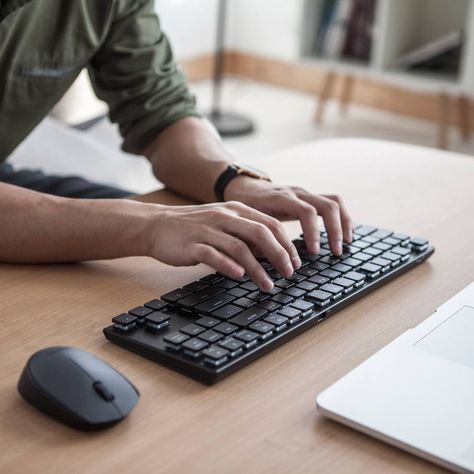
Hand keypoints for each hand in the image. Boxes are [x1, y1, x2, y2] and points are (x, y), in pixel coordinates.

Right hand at [148, 202, 300, 290]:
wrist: (157, 225)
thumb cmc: (193, 227)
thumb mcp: (223, 224)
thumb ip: (245, 234)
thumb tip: (271, 253)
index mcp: (236, 210)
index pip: (270, 224)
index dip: (286, 244)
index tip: (295, 262)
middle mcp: (224, 217)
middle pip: (260, 234)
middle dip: (279, 255)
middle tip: (289, 274)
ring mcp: (208, 230)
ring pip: (240, 247)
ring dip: (258, 269)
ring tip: (268, 284)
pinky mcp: (192, 244)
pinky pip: (213, 254)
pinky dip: (228, 265)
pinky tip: (239, 275)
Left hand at [224, 177, 353, 254]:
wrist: (243, 187)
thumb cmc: (244, 206)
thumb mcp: (247, 221)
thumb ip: (256, 238)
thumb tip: (267, 261)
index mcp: (281, 198)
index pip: (305, 211)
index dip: (313, 232)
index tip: (314, 252)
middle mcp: (297, 193)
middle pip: (326, 205)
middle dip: (334, 230)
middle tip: (336, 252)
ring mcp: (305, 193)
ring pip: (334, 201)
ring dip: (344, 222)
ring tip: (347, 243)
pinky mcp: (309, 197)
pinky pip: (332, 202)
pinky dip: (342, 217)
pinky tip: (346, 233)